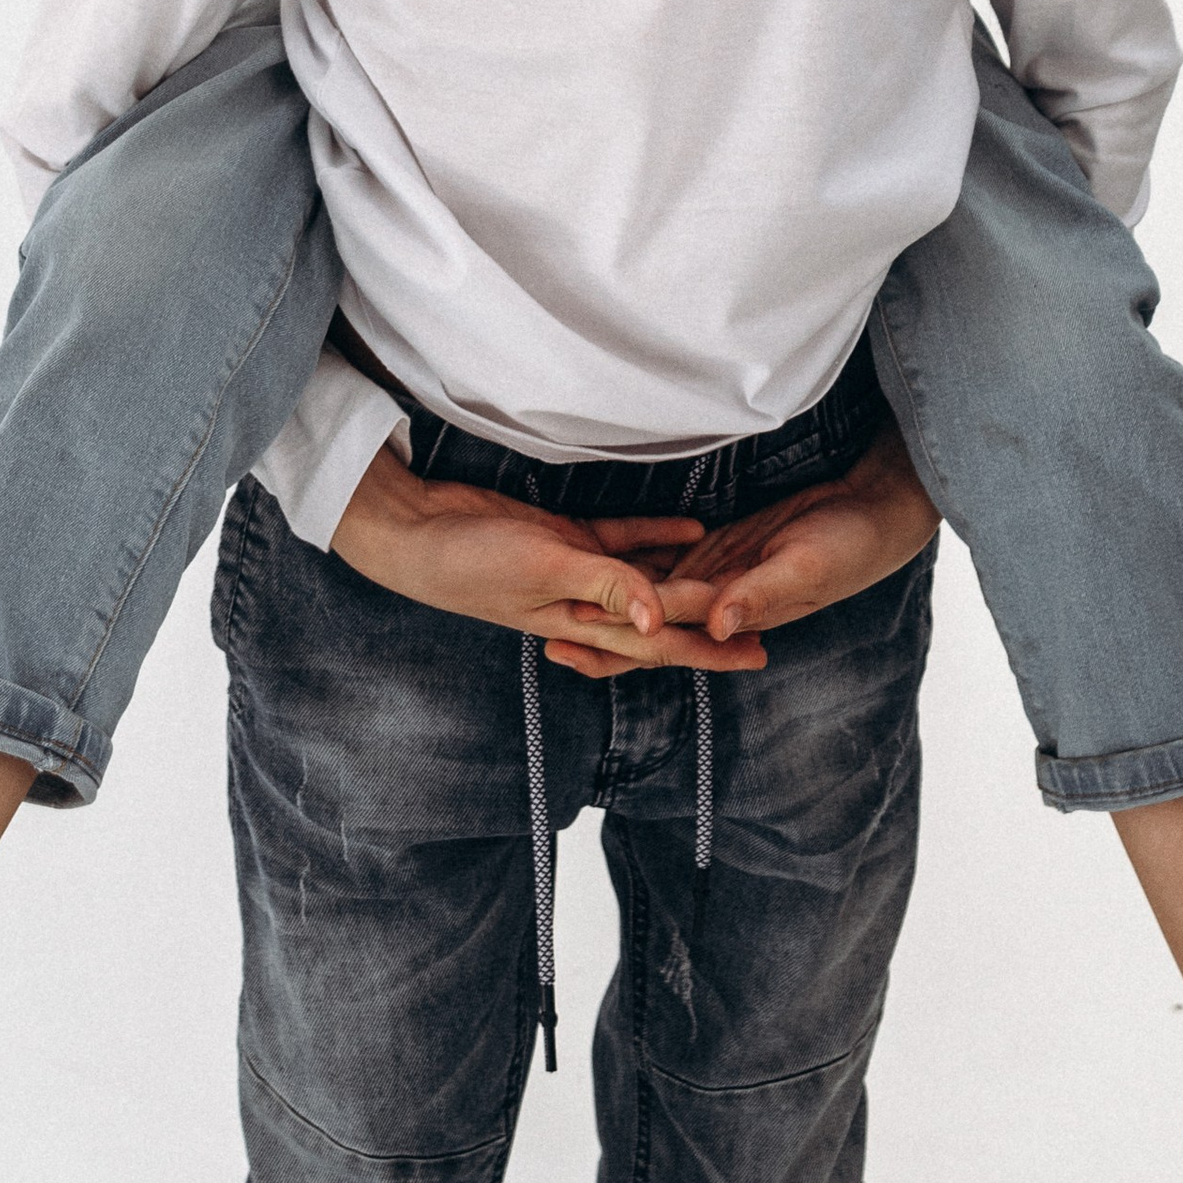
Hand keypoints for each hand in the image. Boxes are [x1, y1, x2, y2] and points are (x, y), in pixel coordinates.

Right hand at [331, 451, 768, 672]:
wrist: (417, 532)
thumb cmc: (470, 560)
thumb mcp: (543, 569)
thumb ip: (603, 585)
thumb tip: (660, 616)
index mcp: (582, 621)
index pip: (660, 642)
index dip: (710, 649)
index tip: (757, 654)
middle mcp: (585, 604)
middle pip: (663, 620)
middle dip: (713, 629)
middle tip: (765, 631)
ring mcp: (576, 572)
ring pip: (647, 583)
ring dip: (690, 584)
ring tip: (741, 582)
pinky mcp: (563, 538)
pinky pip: (621, 541)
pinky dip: (655, 537)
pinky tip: (692, 528)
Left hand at [544, 433, 939, 680]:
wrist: (871, 513)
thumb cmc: (848, 547)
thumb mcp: (804, 567)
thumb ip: (759, 593)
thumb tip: (715, 623)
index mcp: (737, 617)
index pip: (667, 630)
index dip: (620, 634)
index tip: (574, 632)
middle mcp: (721, 605)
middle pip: (648, 621)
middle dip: (600, 627)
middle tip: (544, 628)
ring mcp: (719, 577)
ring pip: (653, 595)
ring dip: (612, 599)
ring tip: (559, 595)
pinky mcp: (723, 550)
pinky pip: (672, 561)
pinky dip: (640, 563)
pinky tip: (605, 556)